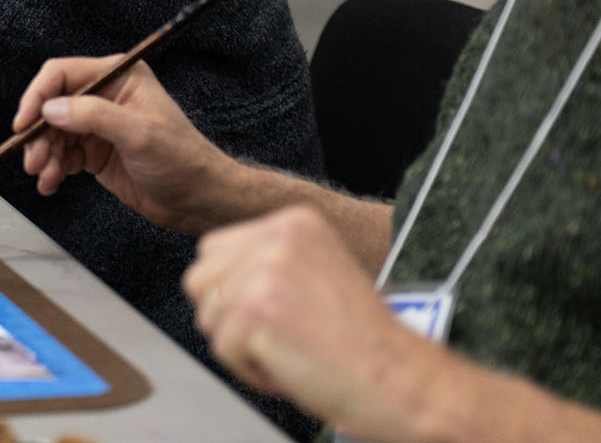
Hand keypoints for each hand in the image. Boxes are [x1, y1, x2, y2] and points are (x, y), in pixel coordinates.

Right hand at [12, 56, 236, 233]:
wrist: (199, 199)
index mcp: (119, 77)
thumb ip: (93, 116)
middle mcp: (105, 96)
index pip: (63, 74)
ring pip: (53, 132)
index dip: (38, 96)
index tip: (24, 123)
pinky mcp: (95, 151)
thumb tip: (51, 109)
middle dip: (38, 133)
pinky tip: (50, 183)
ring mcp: (98, 125)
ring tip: (44, 176)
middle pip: (53, 105)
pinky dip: (52, 168)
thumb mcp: (138, 134)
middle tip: (33, 160)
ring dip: (43, 154)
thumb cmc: (181, 160)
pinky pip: (62, 154)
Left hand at [185, 207, 447, 436]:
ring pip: (207, 315)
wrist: (400, 379)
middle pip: (200, 279)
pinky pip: (222, 349)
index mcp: (294, 221)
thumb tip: (214, 273)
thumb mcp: (316, 271)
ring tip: (290, 349)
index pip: (214, 250)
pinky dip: (250, 370)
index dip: (234, 292)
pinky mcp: (258, 309)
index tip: (277, 312)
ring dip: (241, 345)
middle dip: (228, 316)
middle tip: (279, 335)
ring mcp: (266, 270)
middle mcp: (278, 236)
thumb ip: (267, 260)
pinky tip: (291, 366)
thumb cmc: (361, 339)